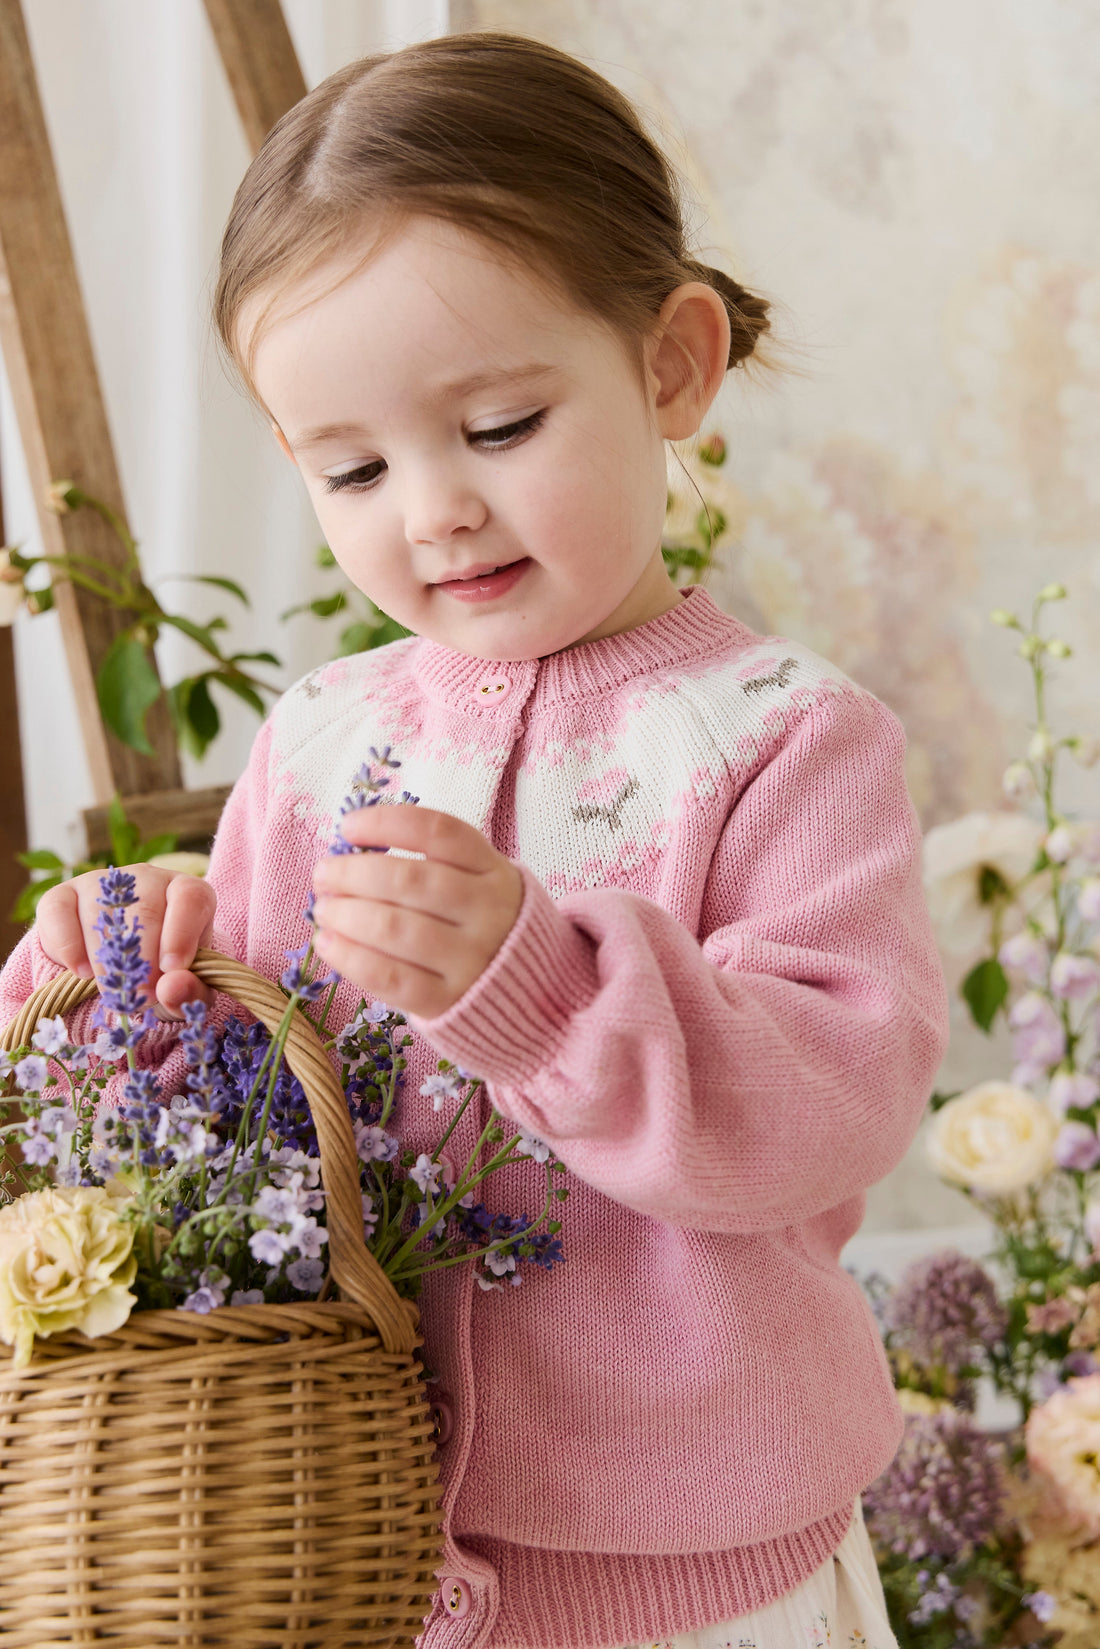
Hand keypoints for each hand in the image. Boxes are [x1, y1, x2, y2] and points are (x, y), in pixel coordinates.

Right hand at [35, 865, 216, 1018]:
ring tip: (115, 991)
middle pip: (145, 910)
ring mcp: (102, 883)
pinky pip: (60, 914)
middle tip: (139, 997)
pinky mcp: (62, 896)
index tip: (171, 969)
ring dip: (108, 961)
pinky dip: (69, 947)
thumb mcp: (185, 987)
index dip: (181, 934)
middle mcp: (147, 879)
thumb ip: (190, 990)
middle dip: (142, 961)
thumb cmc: (164, 974)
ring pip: (103, 915)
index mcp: (188, 894)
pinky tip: (83, 972)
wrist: (117, 970)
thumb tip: (171, 988)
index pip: (191, 898)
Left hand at [310, 805, 523, 1017]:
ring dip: (346, 914)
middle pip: (409, 881)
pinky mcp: (449, 1001)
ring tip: (323, 910)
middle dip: (353, 874)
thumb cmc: (486, 926)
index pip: (439, 833)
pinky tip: (328, 943)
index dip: (387, 823)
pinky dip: (351, 957)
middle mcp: (488, 912)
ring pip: (395, 928)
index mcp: (494, 872)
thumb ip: (433, 866)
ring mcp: (471, 960)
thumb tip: (350, 856)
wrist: (535, 994)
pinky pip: (391, 977)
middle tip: (323, 875)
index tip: (349, 826)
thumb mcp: (482, 884)